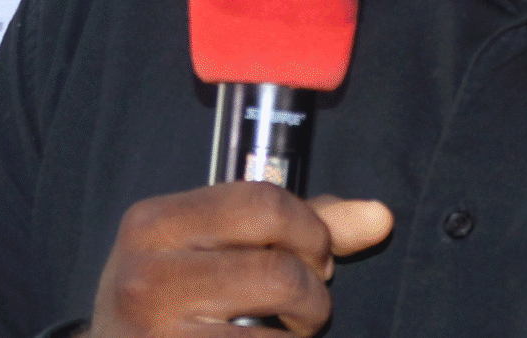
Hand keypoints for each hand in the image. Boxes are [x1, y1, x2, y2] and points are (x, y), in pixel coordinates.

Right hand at [88, 182, 393, 335]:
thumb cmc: (181, 295)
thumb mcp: (222, 247)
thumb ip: (304, 224)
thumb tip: (381, 217)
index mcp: (155, 222)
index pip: (261, 202)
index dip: (309, 228)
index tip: (316, 252)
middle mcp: (144, 276)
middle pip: (278, 268)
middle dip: (313, 287)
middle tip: (309, 299)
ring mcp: (150, 334)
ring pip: (275, 330)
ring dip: (302, 331)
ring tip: (290, 330)